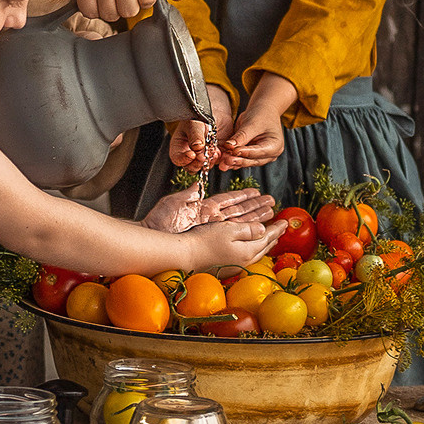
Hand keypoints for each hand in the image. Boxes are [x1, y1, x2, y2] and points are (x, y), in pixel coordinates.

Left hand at [140, 182, 274, 233]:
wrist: (152, 238)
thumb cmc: (158, 221)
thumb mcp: (174, 202)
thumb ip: (189, 193)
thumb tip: (198, 184)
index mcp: (203, 208)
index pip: (228, 200)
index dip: (242, 196)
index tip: (256, 191)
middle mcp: (210, 219)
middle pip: (238, 211)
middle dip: (255, 206)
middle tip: (271, 201)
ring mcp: (212, 230)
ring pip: (239, 222)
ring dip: (256, 216)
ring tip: (271, 211)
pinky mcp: (212, 239)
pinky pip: (233, 234)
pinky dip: (247, 231)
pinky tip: (259, 228)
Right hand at [169, 119, 214, 170]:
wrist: (214, 115)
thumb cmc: (199, 118)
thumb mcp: (194, 123)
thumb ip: (195, 135)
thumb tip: (197, 147)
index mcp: (179, 145)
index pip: (177, 158)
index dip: (183, 159)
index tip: (192, 154)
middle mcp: (188, 153)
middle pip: (189, 167)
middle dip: (196, 163)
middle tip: (203, 157)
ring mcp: (200, 156)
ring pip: (202, 167)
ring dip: (208, 162)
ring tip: (212, 151)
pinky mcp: (211, 157)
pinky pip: (213, 163)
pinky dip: (216, 159)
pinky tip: (217, 151)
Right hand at [189, 216, 287, 269]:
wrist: (184, 256)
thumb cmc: (205, 240)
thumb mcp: (228, 230)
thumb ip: (248, 230)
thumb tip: (263, 230)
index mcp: (247, 251)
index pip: (266, 238)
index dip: (277, 229)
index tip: (286, 221)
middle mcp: (243, 261)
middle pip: (263, 247)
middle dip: (274, 237)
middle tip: (281, 229)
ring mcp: (234, 266)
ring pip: (255, 254)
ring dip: (264, 244)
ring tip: (270, 238)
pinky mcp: (225, 268)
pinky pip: (246, 257)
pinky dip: (253, 249)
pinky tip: (250, 249)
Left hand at [219, 102, 284, 168]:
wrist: (262, 111)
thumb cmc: (260, 115)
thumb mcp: (251, 123)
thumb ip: (241, 136)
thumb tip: (230, 145)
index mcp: (275, 146)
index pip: (259, 151)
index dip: (245, 152)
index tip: (233, 151)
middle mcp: (270, 155)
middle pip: (253, 160)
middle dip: (238, 160)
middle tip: (226, 159)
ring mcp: (261, 157)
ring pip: (247, 162)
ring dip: (234, 162)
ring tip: (223, 162)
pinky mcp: (252, 156)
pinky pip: (242, 159)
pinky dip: (234, 159)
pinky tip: (224, 161)